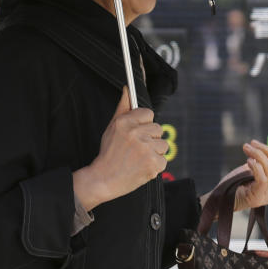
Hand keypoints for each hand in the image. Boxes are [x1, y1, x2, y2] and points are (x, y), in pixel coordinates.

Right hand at [73, 88, 167, 210]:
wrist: (103, 180)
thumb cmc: (109, 153)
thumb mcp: (112, 127)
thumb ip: (123, 107)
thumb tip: (127, 88)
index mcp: (125, 122)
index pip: (149, 114)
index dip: (144, 124)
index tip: (138, 132)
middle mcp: (136, 133)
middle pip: (158, 129)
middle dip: (150, 138)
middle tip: (137, 148)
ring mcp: (145, 149)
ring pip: (163, 145)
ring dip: (154, 152)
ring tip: (139, 159)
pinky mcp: (152, 163)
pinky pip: (163, 160)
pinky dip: (155, 165)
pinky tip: (142, 167)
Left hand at [232, 134, 267, 210]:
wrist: (222, 201)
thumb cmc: (235, 184)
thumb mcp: (251, 169)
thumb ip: (264, 161)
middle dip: (266, 150)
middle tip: (252, 143)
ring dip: (258, 155)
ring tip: (246, 148)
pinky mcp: (259, 197)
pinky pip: (263, 178)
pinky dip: (256, 167)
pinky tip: (248, 161)